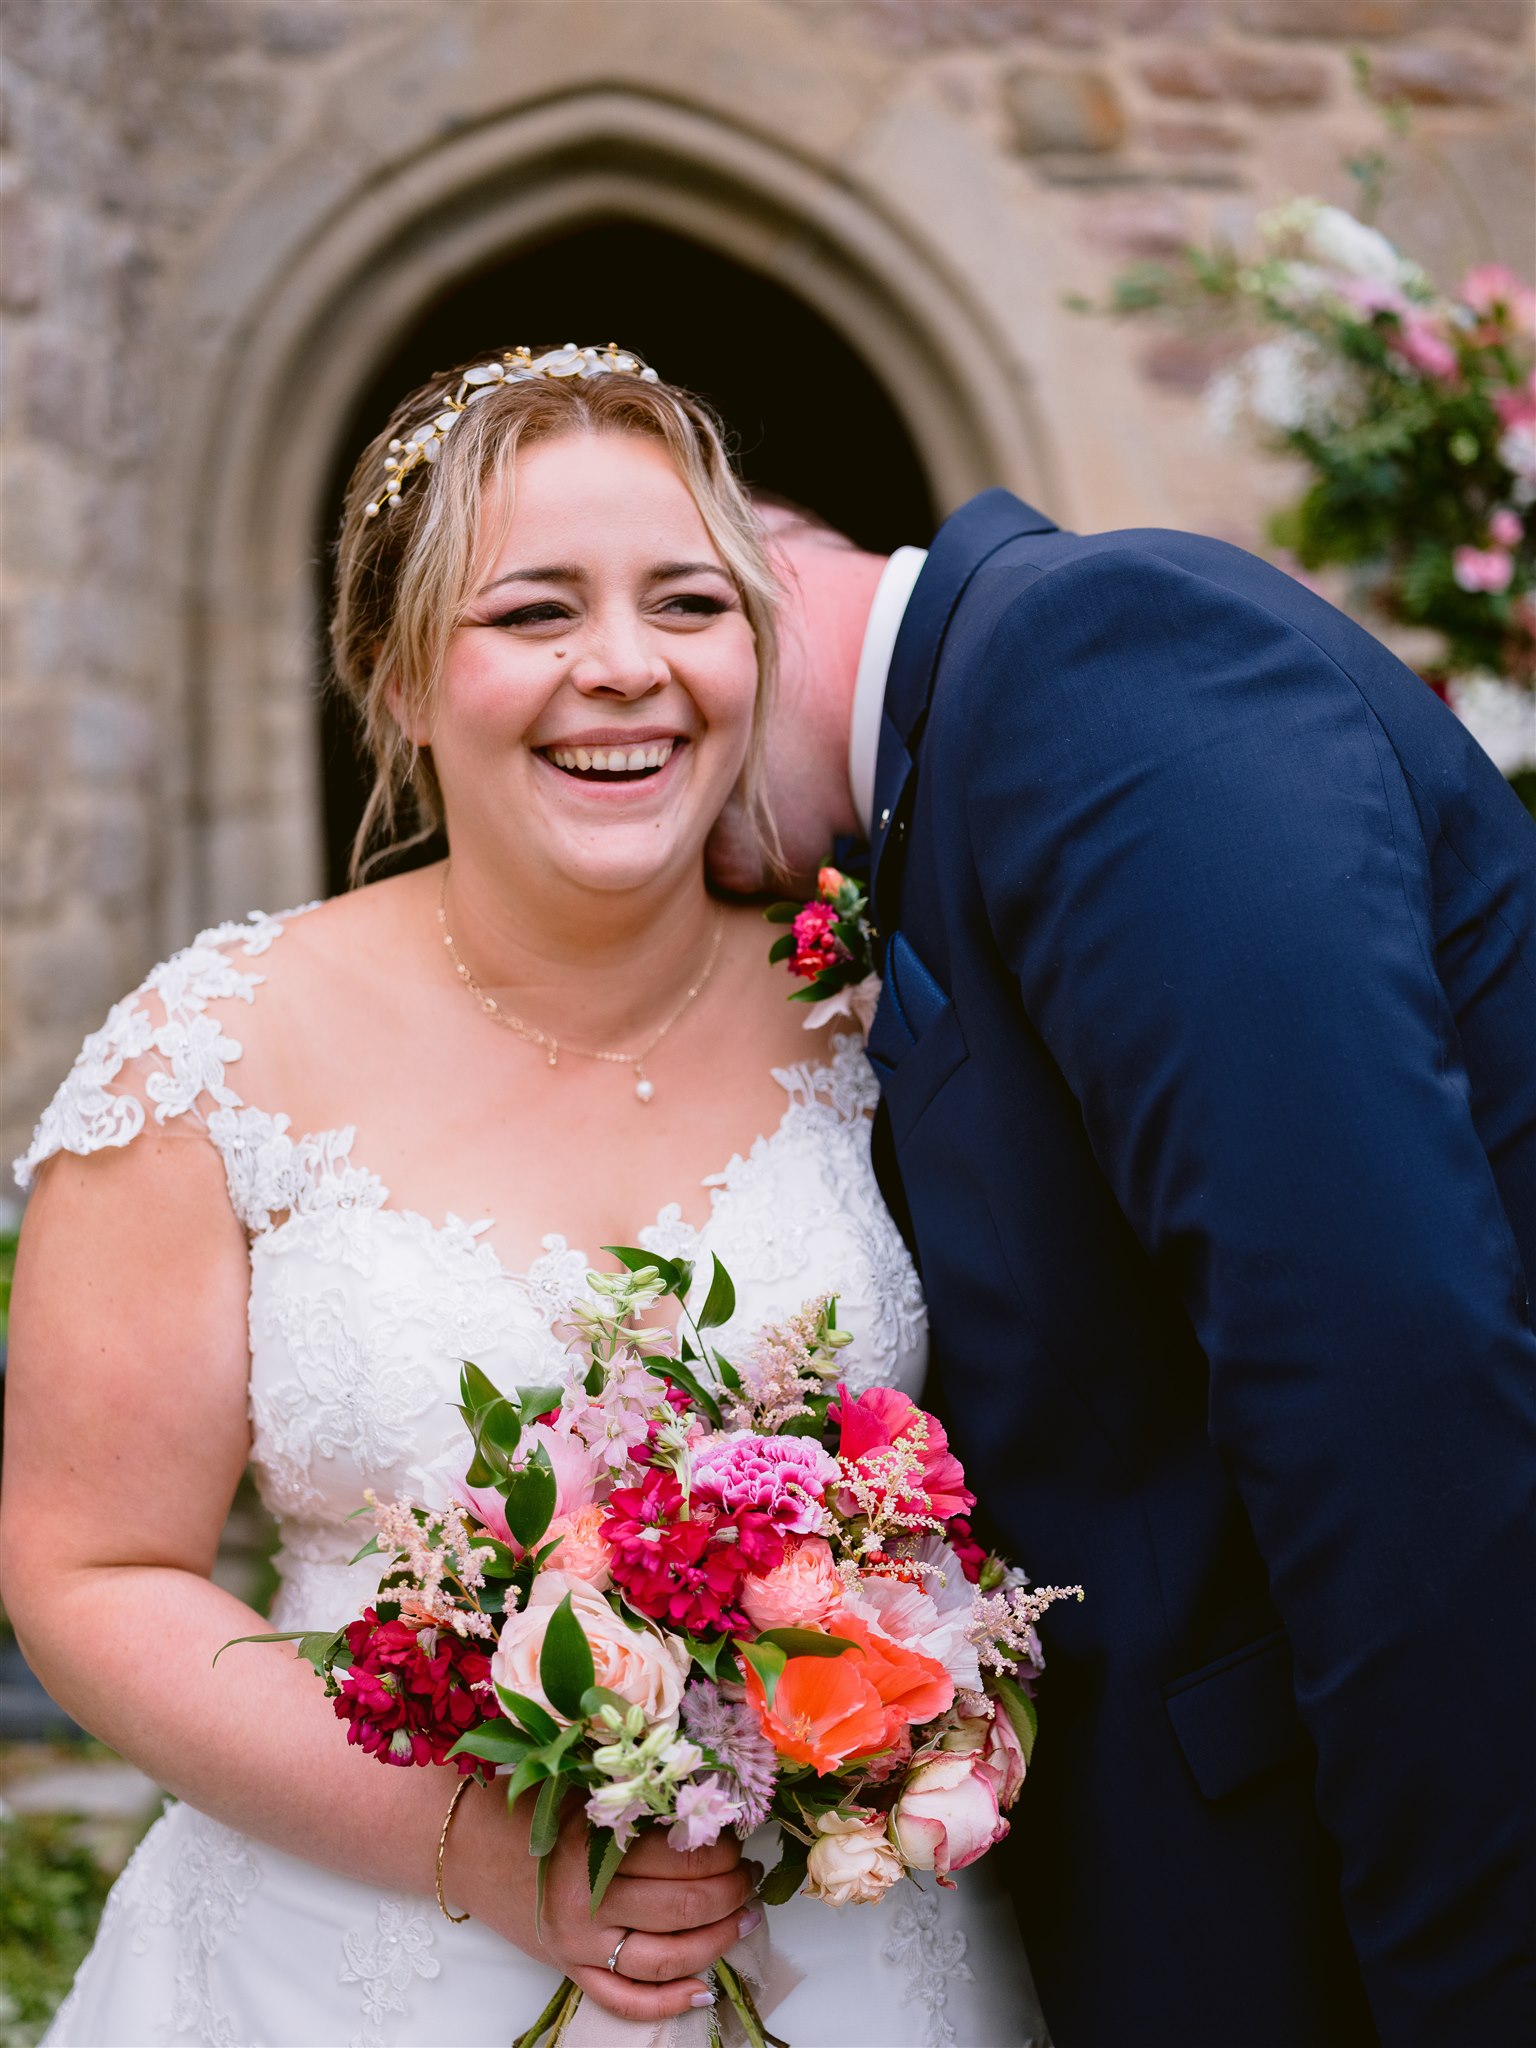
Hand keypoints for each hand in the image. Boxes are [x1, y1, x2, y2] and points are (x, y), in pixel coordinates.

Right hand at [453, 1781, 761, 2021]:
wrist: (464, 1845)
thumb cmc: (525, 1804)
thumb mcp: (582, 1788)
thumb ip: (636, 1798)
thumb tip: (704, 1801)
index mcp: (593, 1846)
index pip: (680, 1856)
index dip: (722, 1849)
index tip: (738, 1839)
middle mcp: (587, 1902)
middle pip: (682, 1907)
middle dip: (731, 1893)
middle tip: (750, 1876)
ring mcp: (578, 1943)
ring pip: (665, 1958)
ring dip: (717, 1941)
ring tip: (745, 1920)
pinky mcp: (569, 1968)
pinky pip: (622, 1999)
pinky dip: (666, 2002)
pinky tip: (704, 1990)